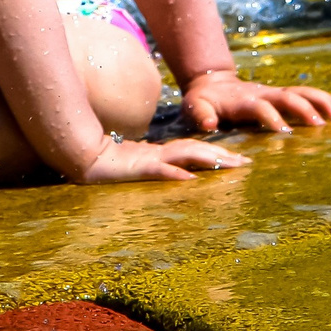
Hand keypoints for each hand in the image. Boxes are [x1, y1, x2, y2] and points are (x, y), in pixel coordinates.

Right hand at [74, 135, 249, 183]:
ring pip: (185, 156)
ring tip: (230, 165)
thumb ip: (157, 170)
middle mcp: (160, 154)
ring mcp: (150, 160)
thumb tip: (179, 177)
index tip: (241, 161)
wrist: (82, 159)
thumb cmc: (108, 167)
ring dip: (209, 160)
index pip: (196, 152)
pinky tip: (190, 178)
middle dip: (223, 157)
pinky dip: (175, 173)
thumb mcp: (138, 171)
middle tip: (247, 164)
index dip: (219, 154)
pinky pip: (159, 170)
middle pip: (198, 152)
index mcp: (162, 155)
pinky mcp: (138, 168)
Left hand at [181, 70, 330, 135]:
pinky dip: (323, 100)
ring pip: (301, 92)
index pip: (259, 107)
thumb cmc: (202, 102)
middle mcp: (262, 94)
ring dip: (320, 102)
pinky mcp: (282, 96)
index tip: (284, 132)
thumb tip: (209, 125)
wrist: (211, 83)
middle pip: (287, 96)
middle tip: (319, 126)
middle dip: (303, 109)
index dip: (270, 117)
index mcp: (242, 101)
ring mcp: (274, 93)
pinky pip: (306, 95)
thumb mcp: (194, 107)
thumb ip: (201, 115)